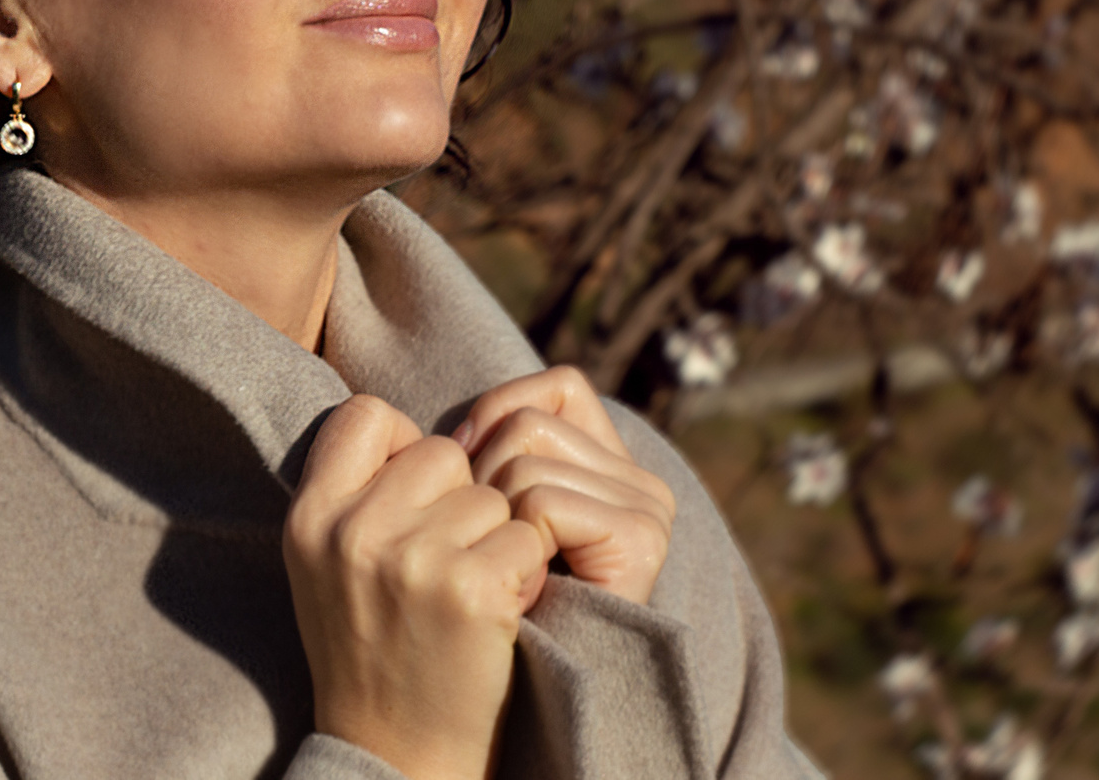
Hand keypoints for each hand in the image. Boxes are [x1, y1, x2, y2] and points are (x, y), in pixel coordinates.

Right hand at [283, 393, 555, 779]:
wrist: (395, 755)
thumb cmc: (369, 652)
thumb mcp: (325, 566)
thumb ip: (351, 495)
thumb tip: (410, 430)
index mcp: (309, 517)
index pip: (365, 414)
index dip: (402, 446)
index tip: (412, 500)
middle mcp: (352, 530)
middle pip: (442, 453)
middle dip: (459, 500)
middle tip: (446, 565)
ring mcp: (411, 558)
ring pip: (491, 495)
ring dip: (497, 540)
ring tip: (467, 596)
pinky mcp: (469, 588)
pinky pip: (526, 535)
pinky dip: (526, 572)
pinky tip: (499, 612)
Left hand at [453, 366, 677, 608]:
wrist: (509, 711)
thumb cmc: (479, 611)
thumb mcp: (478, 518)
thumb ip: (491, 455)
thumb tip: (450, 431)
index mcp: (611, 467)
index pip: (557, 387)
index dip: (498, 416)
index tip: (469, 472)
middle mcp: (640, 481)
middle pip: (529, 421)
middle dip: (481, 477)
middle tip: (482, 548)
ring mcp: (647, 508)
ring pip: (527, 456)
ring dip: (491, 519)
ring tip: (504, 577)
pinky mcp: (641, 539)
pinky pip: (542, 503)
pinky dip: (515, 549)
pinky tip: (526, 597)